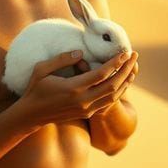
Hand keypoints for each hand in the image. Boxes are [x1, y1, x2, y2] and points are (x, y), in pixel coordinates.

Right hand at [15, 49, 138, 127]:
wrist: (33, 114)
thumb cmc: (35, 88)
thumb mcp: (41, 69)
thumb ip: (61, 59)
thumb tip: (81, 53)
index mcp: (72, 88)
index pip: (101, 74)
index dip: (115, 63)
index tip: (124, 52)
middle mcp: (83, 100)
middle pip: (112, 85)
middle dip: (125, 70)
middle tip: (134, 55)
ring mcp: (86, 109)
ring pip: (113, 96)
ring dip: (125, 81)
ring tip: (132, 68)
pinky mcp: (87, 113)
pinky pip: (108, 102)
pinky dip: (118, 91)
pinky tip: (122, 82)